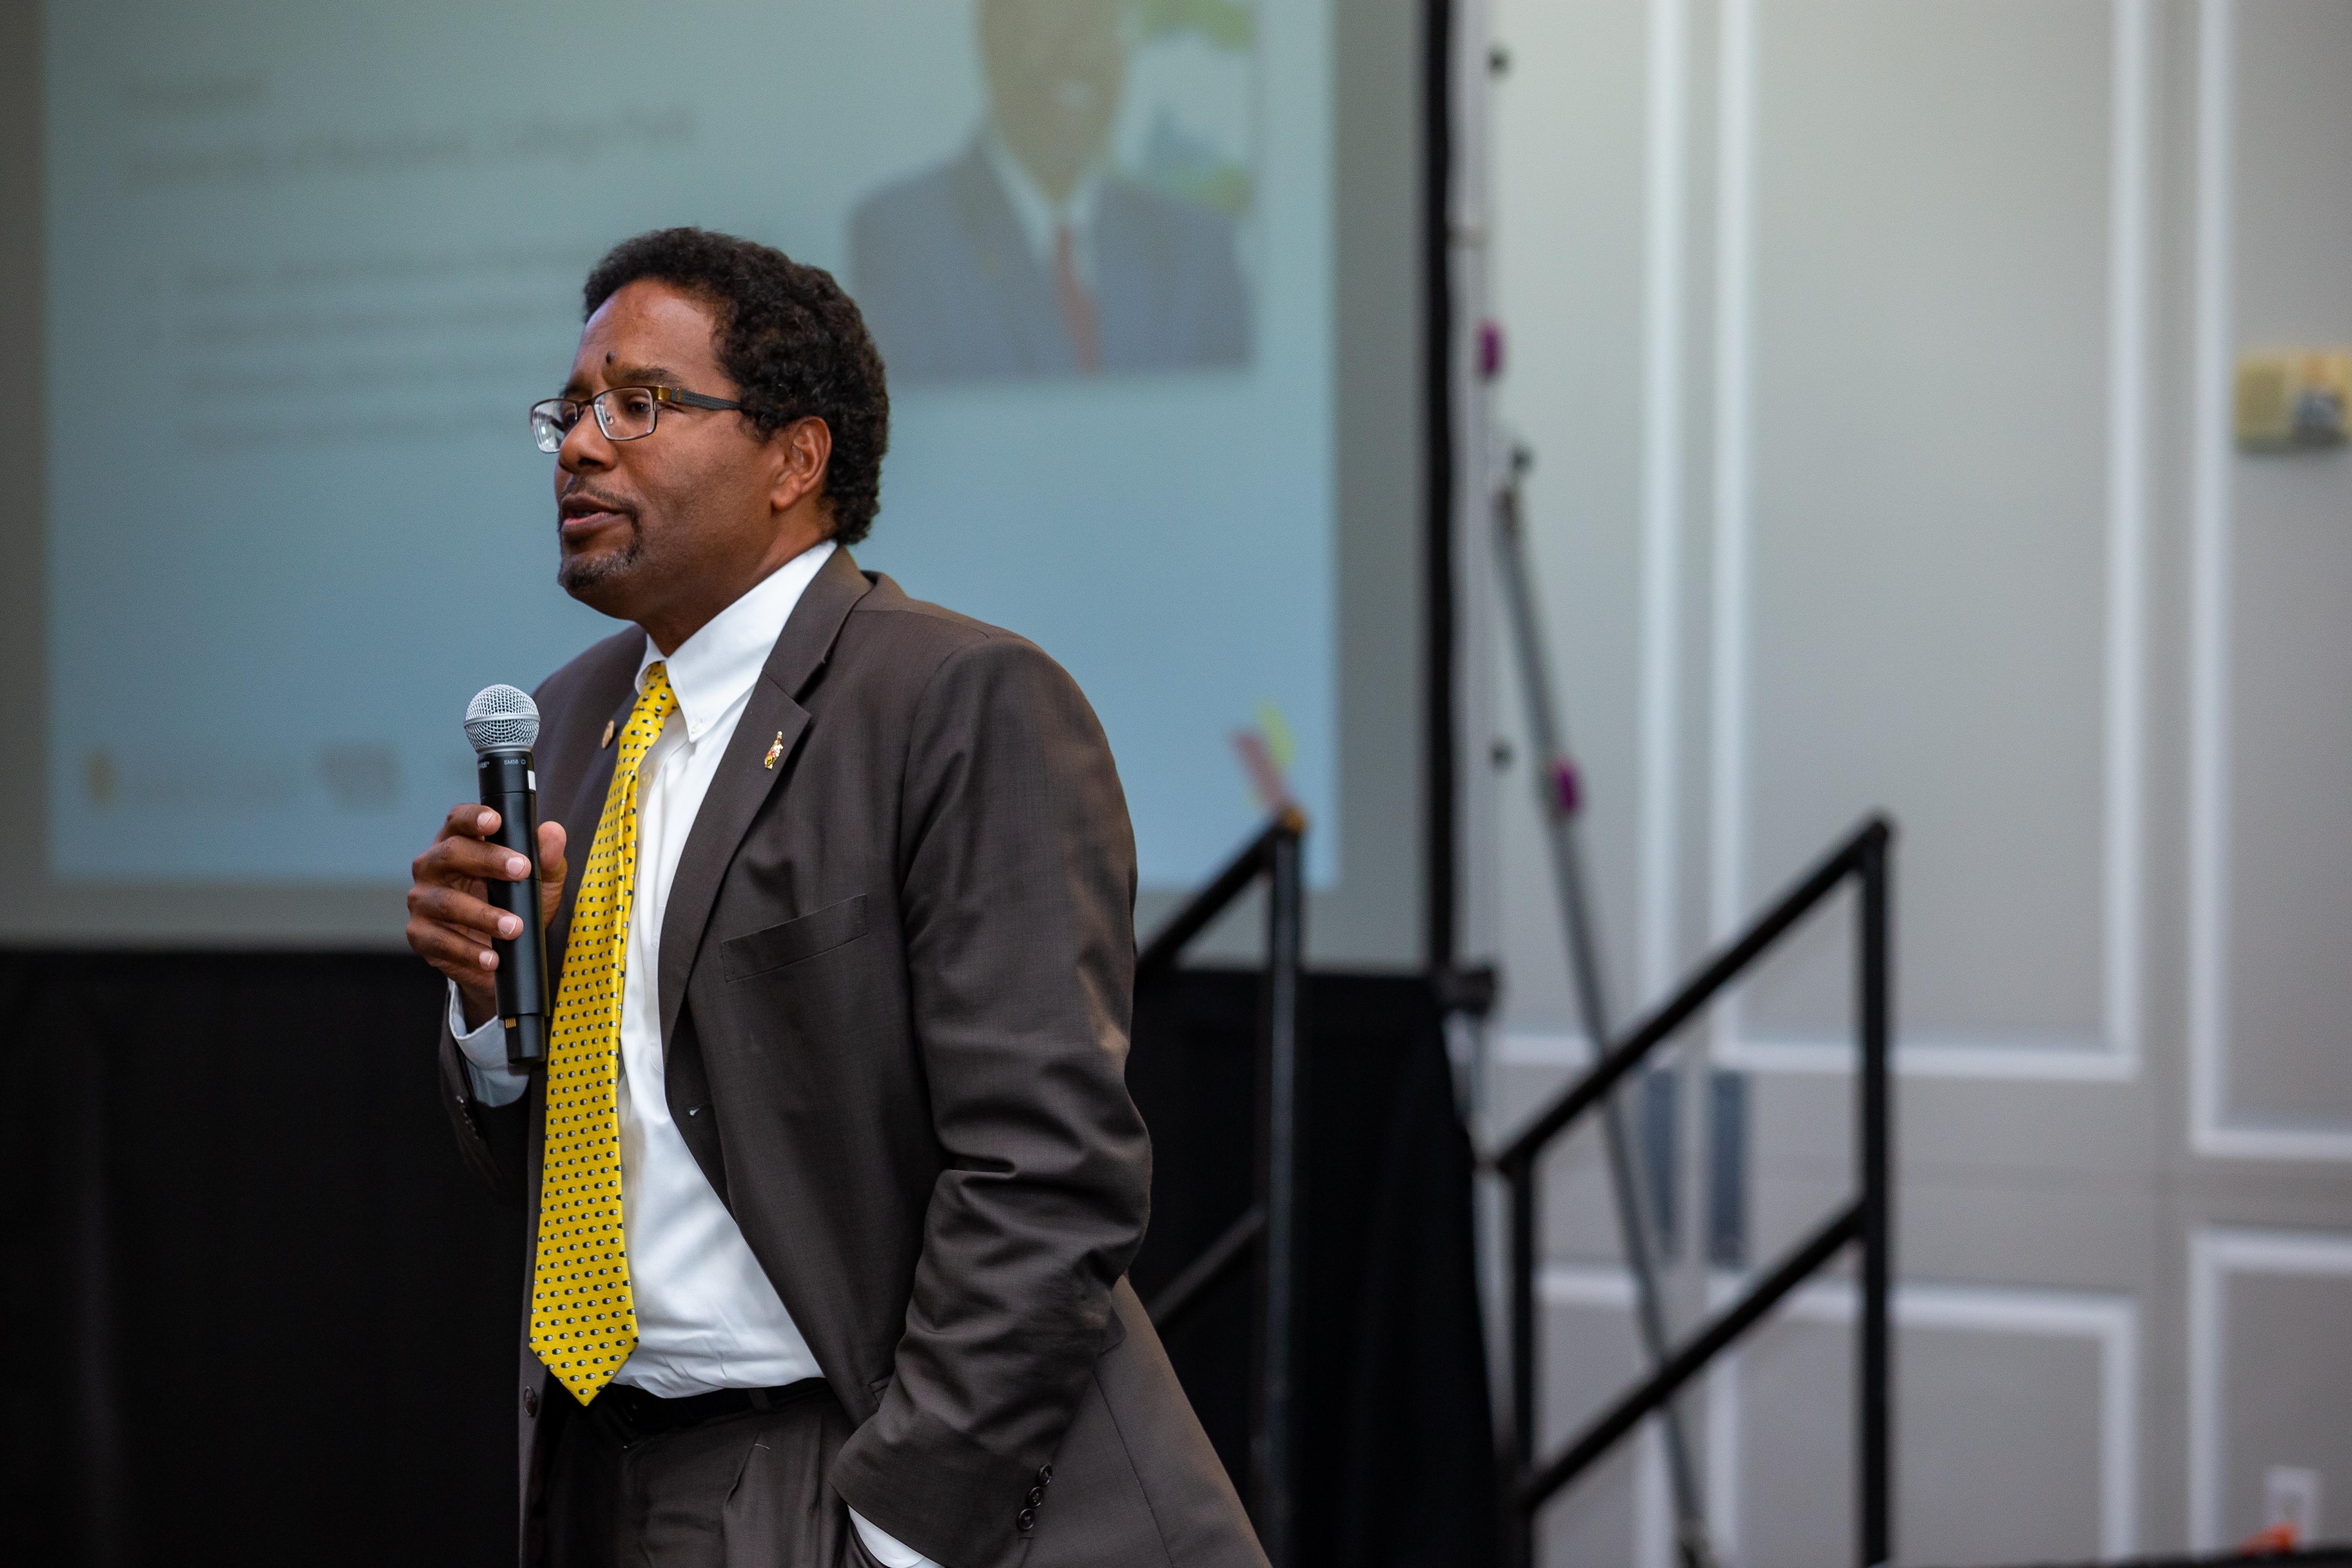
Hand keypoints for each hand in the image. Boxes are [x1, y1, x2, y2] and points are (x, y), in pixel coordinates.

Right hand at [406, 804, 567, 1030]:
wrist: (502, 953)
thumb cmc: (516, 903)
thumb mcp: (540, 881)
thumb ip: (547, 857)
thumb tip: (553, 832)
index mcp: (458, 842)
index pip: (458, 820)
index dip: (473, 818)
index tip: (495, 822)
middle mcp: (433, 867)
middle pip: (451, 853)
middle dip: (488, 860)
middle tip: (521, 871)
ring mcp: (422, 901)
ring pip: (446, 902)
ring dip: (483, 915)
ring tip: (515, 927)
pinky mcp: (420, 935)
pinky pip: (440, 941)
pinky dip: (469, 951)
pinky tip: (492, 957)